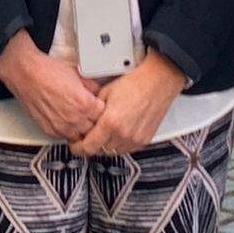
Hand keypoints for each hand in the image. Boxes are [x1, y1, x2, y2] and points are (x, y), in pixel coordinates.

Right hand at [0, 31, 104, 142]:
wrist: (27, 74)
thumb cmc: (48, 72)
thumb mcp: (78, 74)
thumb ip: (92, 86)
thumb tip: (98, 92)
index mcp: (84, 104)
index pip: (104, 115)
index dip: (102, 109)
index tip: (99, 106)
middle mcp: (74, 118)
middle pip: (94, 128)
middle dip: (94, 121)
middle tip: (90, 113)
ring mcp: (62, 127)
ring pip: (80, 137)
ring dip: (81, 129)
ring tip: (78, 118)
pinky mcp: (50, 131)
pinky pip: (65, 137)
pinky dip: (68, 131)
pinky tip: (66, 119)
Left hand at [69, 51, 187, 157]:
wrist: (158, 80)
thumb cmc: (136, 82)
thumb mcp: (106, 92)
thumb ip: (93, 110)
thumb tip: (84, 119)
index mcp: (111, 122)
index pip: (88, 147)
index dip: (78, 147)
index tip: (75, 145)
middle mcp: (123, 134)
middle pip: (100, 151)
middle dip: (92, 144)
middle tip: (89, 135)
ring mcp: (135, 138)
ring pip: (113, 152)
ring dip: (106, 145)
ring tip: (105, 132)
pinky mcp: (144, 140)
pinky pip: (127, 149)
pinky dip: (120, 143)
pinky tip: (119, 132)